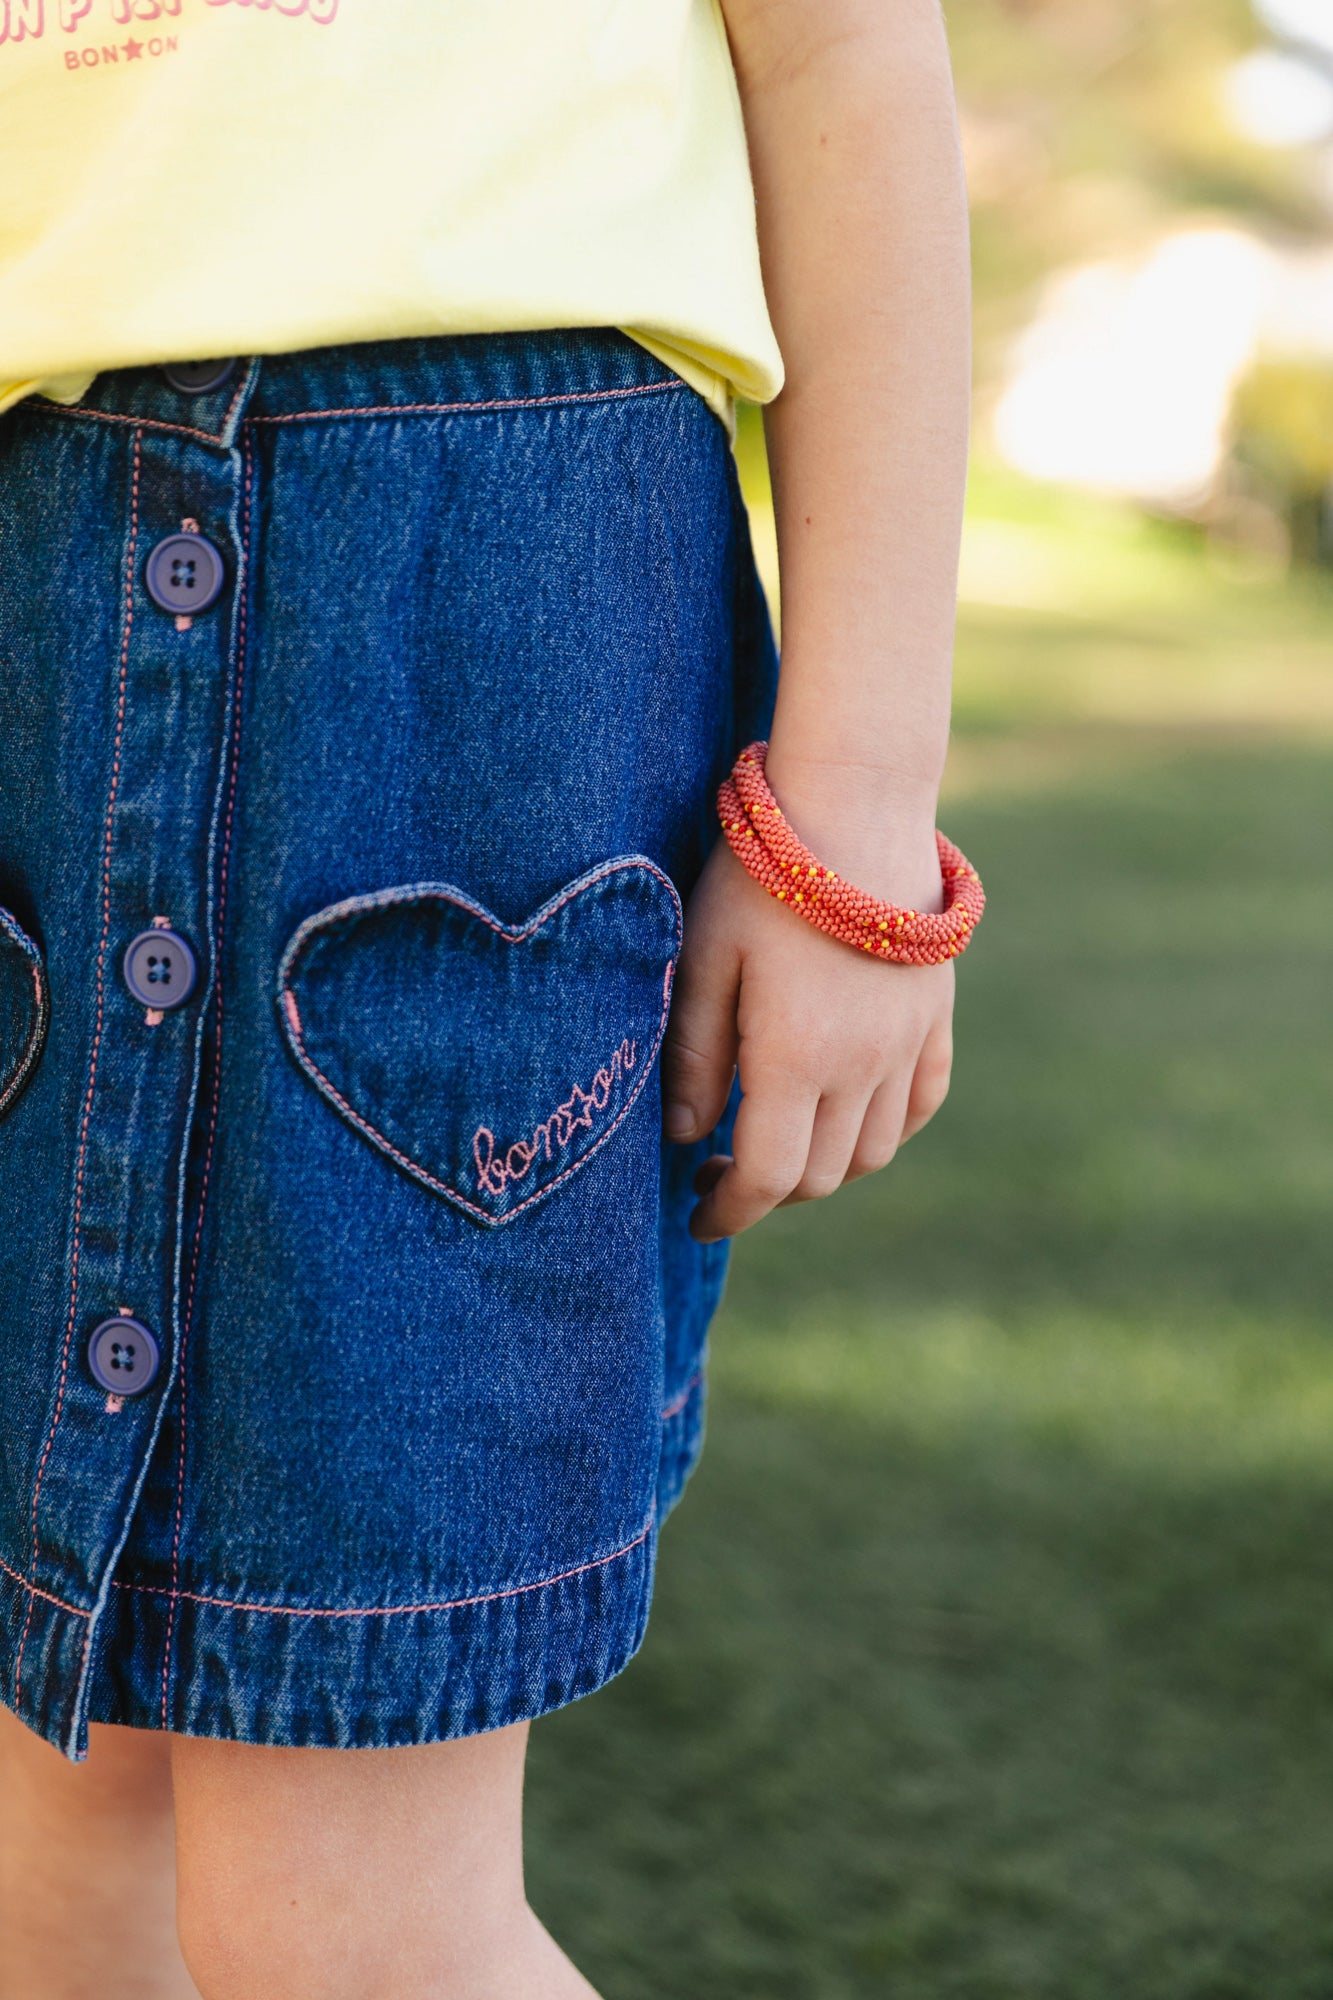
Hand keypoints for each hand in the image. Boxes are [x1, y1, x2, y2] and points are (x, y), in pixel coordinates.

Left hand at [662, 811, 955, 1243]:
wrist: (854, 804)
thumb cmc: (760, 876)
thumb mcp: (703, 960)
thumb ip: (694, 1057)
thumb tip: (689, 1138)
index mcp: (796, 1058)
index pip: (769, 1178)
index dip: (729, 1212)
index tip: (697, 1214)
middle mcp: (862, 1066)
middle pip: (821, 1175)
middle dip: (767, 1189)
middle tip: (721, 1165)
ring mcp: (907, 1043)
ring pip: (872, 1151)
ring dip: (823, 1165)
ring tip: (777, 1136)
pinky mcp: (933, 1015)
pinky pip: (919, 1103)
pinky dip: (883, 1129)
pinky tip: (844, 1112)